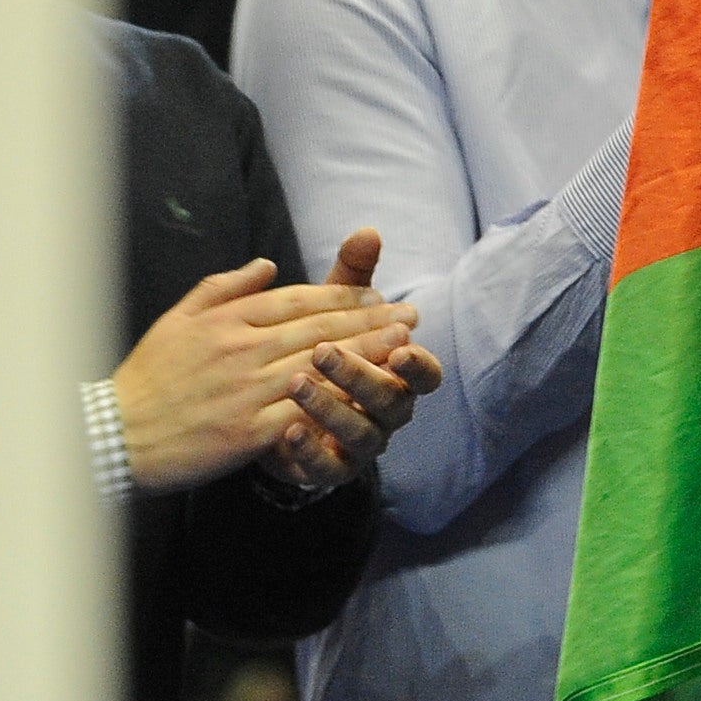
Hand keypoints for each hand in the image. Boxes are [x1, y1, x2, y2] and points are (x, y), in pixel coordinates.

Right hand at [108, 253, 419, 495]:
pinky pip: (305, 410)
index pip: (299, 300)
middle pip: (320, 329)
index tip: (378, 297)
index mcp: (227, 320)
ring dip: (368, 353)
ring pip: (321, 365)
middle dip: (371, 320)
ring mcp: (247, 390)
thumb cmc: (147, 377)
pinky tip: (370, 394)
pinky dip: (340, 400)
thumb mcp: (177, 319)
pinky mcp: (249, 430)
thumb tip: (268, 264)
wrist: (115, 436)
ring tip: (404, 343)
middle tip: (409, 314)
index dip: (344, 298)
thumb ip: (224, 288)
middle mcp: (242, 349)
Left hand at [256, 231, 444, 493]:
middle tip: (323, 351)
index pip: (426, 373)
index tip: (401, 342)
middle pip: (392, 401)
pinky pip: (326, 468)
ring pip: (361, 435)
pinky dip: (308, 450)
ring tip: (295, 384)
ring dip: (330, 408)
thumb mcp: (332, 312)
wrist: (274, 406)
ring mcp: (360, 444)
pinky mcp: (328, 469)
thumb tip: (367, 231)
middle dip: (361, 375)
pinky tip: (285, 431)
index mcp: (398, 375)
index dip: (418, 362)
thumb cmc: (317, 350)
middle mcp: (388, 412)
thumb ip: (352, 278)